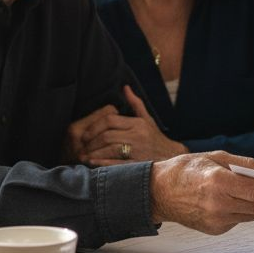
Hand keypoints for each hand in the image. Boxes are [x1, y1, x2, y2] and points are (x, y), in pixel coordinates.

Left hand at [67, 86, 187, 164]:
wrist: (172, 157)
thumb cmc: (155, 138)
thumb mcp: (147, 119)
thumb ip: (135, 104)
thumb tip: (125, 87)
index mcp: (137, 124)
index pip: (110, 120)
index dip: (94, 127)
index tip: (86, 134)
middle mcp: (138, 136)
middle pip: (107, 136)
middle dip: (91, 142)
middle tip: (82, 147)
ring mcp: (139, 151)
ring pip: (110, 149)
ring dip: (94, 153)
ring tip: (84, 156)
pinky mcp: (138, 165)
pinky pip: (116, 164)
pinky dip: (102, 164)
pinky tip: (93, 164)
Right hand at [150, 151, 253, 233]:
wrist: (159, 191)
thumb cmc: (186, 170)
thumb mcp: (217, 157)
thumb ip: (246, 165)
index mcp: (219, 182)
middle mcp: (219, 204)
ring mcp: (216, 220)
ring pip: (252, 214)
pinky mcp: (214, 230)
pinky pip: (239, 220)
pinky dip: (244, 210)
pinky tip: (237, 201)